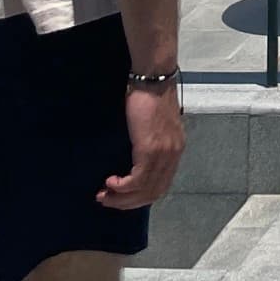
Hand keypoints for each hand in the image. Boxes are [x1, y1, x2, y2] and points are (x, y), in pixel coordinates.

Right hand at [99, 83, 185, 209]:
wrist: (153, 78)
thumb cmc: (149, 96)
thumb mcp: (153, 125)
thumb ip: (150, 143)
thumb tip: (133, 158)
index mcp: (175, 150)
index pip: (161, 185)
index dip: (140, 196)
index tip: (121, 197)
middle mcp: (173, 155)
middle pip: (153, 193)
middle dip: (128, 202)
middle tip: (107, 200)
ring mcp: (163, 154)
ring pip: (144, 190)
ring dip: (122, 198)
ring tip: (104, 195)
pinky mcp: (150, 150)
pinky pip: (136, 180)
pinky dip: (122, 187)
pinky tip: (110, 182)